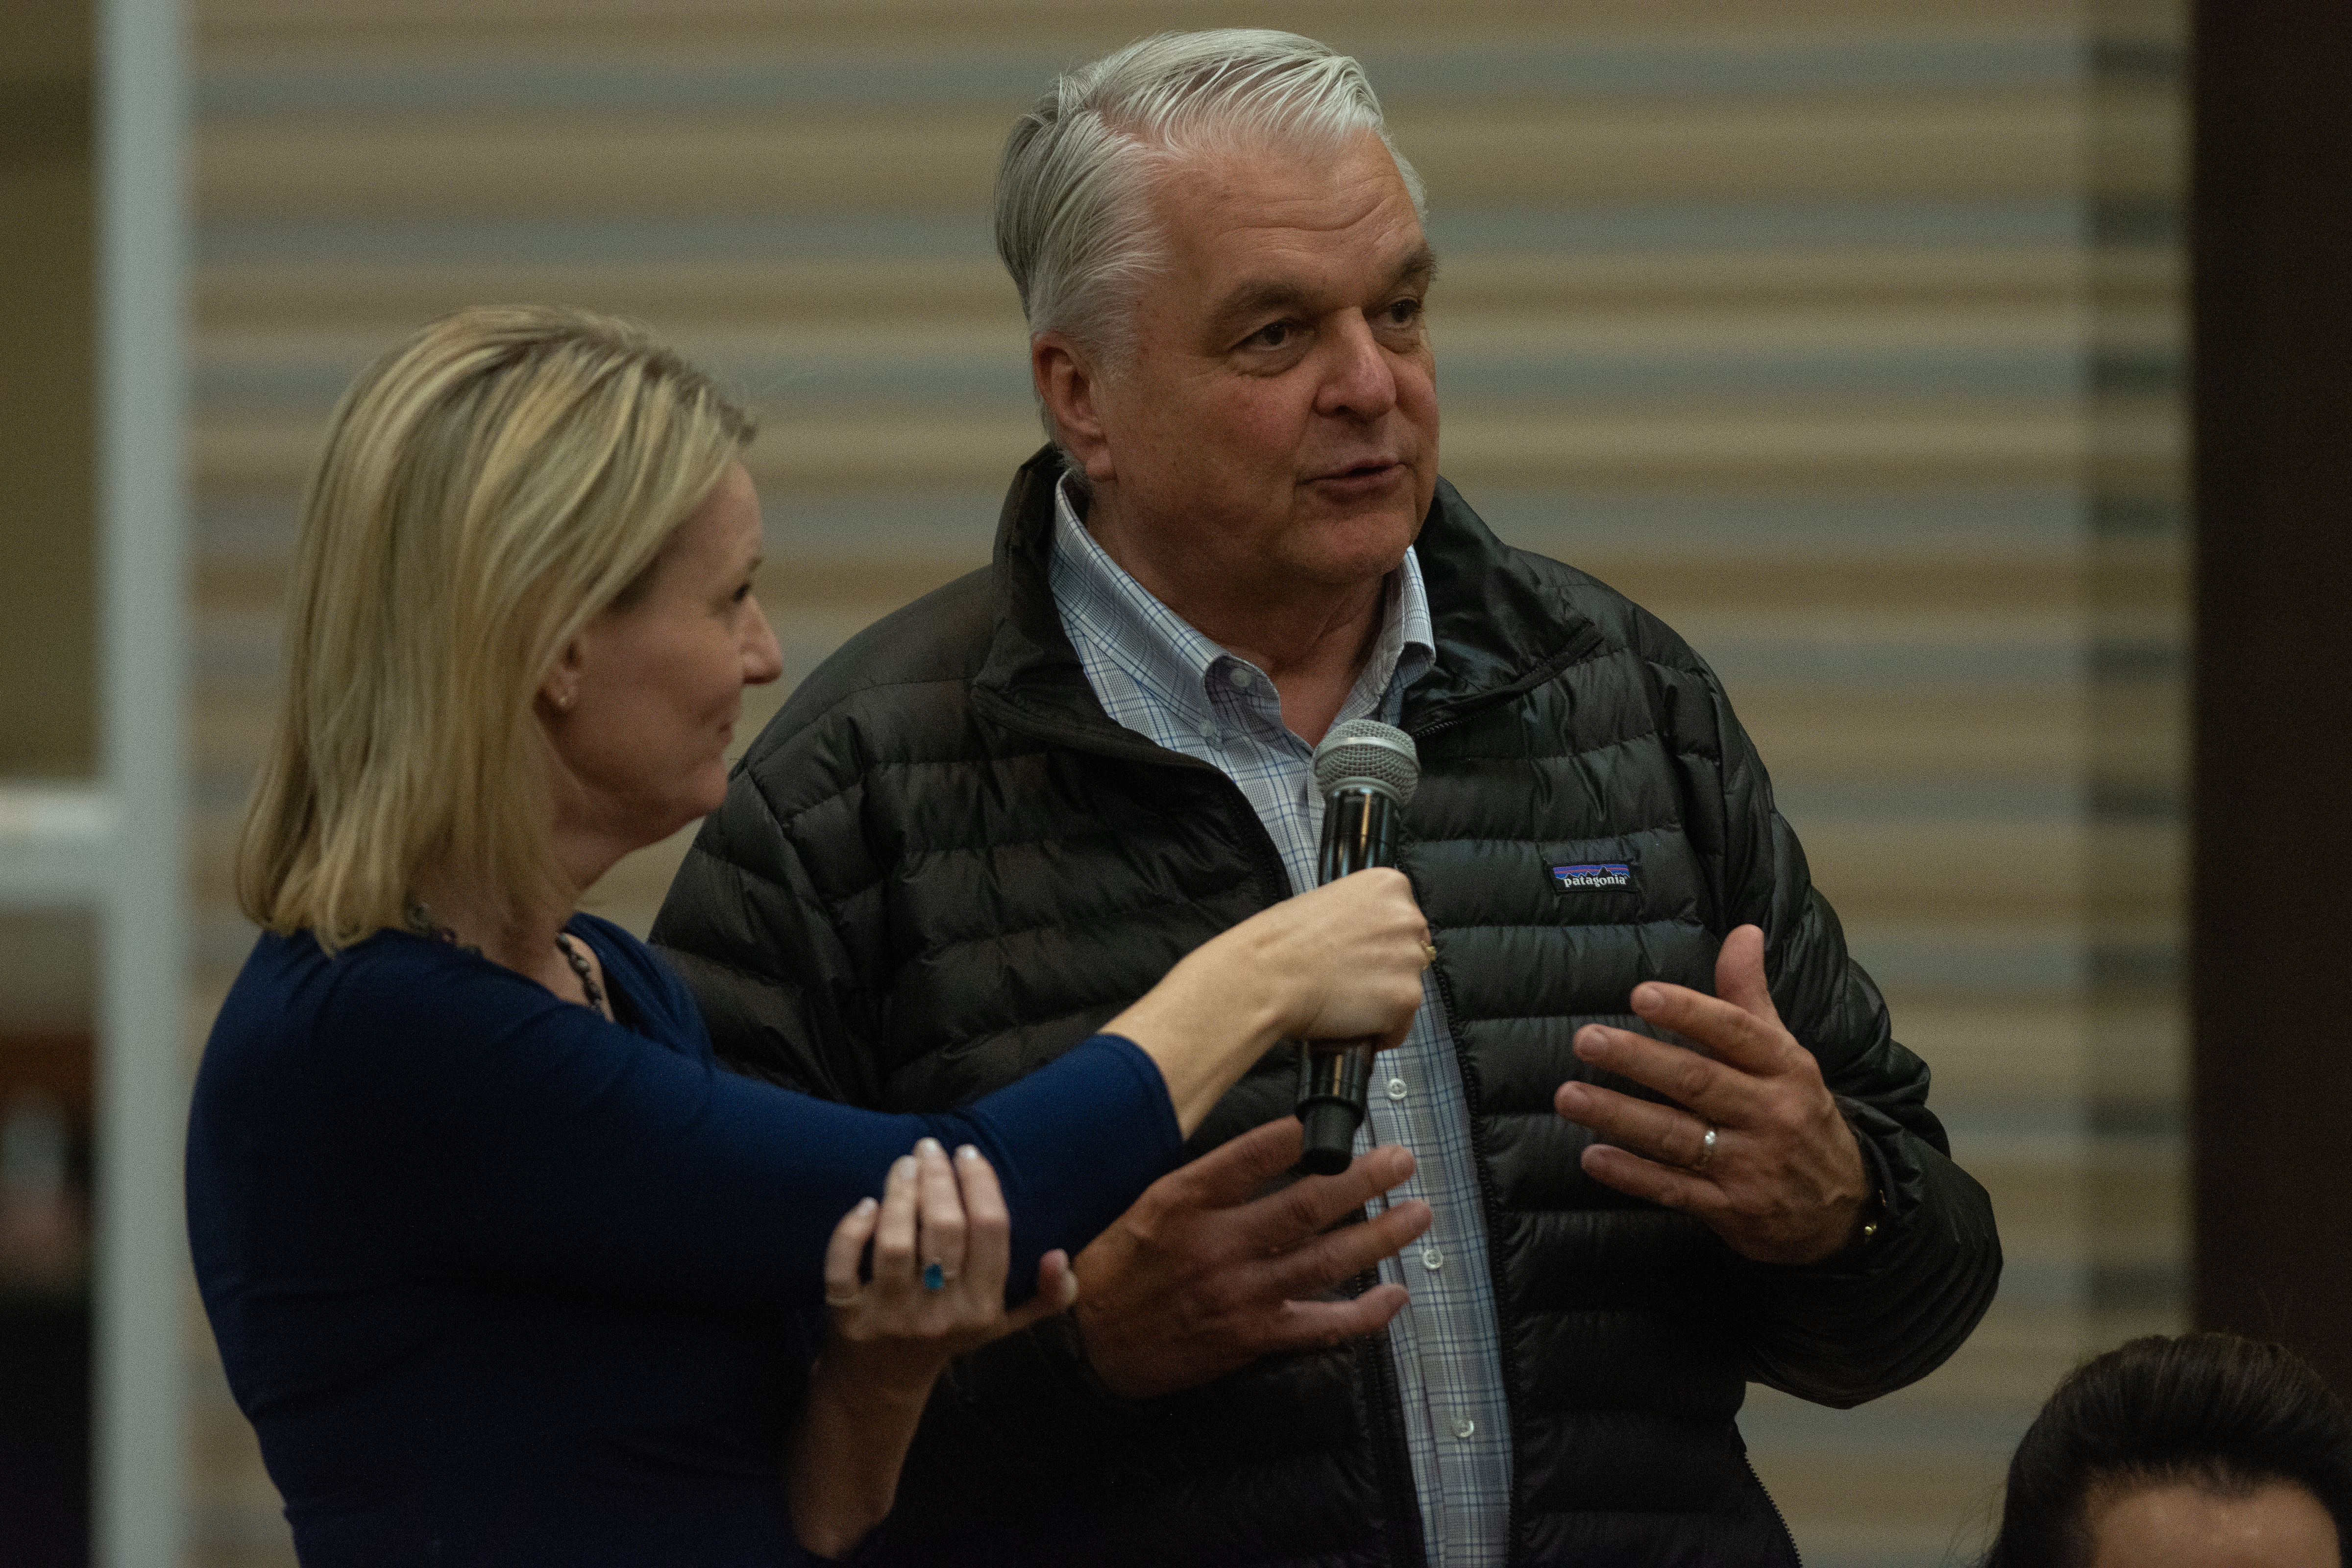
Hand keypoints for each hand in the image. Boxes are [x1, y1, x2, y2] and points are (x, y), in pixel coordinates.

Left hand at [790, 1138, 1077, 1556]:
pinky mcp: (847, 1318)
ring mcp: (890, 1316)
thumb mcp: (1004, 1324)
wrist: (881, 1385)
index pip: (990, 1231)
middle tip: (930, 1148)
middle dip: (938, 1178)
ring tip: (904, 1164)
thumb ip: (1046, 1296)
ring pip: (895, 1243)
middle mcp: (939, 1314)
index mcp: (982, 1310)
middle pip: (943, 1229)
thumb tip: (1060, 1256)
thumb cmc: (947, 1337)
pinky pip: (843, 1267)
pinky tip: (866, 1204)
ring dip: (900, 1193)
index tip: (968, 1153)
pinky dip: (851, 1232)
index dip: (981, 1183)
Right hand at [1071, 1117, 1430, 1399]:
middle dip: (1363, 1180)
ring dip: (1380, 1237)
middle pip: (1304, 1205)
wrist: (1084, 1344)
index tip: (1334, 1119)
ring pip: (1325, 1261)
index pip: (1250, 1155)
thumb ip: (1203, 1182)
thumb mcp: (1145, 1206)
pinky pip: (1320, 1325)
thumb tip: (1265, 1153)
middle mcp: (1215, 1245)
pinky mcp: (1251, 1337)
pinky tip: (1395, 1296)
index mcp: (1183, 1201)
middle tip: (1402, 1159)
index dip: (1298, 1134)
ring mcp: (1238, 1294)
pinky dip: (1364, 1313)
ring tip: (1417, 1213)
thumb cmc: (1114, 1269)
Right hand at [1251, 868, 1433, 1048]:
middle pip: (1412, 952)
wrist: (1266, 976)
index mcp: (1389, 885)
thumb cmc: (1280, 943)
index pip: (1404, 919)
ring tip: (1343, 1001)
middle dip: (1387, 969)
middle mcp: (1408, 917)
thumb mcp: (1326, 904)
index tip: (1360, 954)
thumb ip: (1359, 917)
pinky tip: (1349, 1023)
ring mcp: (1409, 959)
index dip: (1381, 942)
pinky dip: (1379, 1032)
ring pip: (1406, 989)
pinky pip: (1400, 1025)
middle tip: (1349, 979)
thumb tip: (1369, 943)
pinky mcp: (1405, 998)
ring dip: (1382, 1000)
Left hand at [1551, 924, 1868, 1265]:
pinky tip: (1594, 1157)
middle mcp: (1770, 1114)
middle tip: (1586, 1040)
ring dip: (1620, 1116)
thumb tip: (1743, 931)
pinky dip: (1633, 1175)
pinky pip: (1675, 1189)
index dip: (1689, 1012)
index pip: (1736, 1032)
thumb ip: (1750, 996)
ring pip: (1678, 1136)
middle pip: (1698, 1082)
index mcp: (1786, 1068)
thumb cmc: (1799, 1115)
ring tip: (1569, 1097)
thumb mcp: (1787, 1054)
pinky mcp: (1731, 1209)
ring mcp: (1750, 1165)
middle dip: (1639, 1060)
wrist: (1844, 1210)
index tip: (1642, 995)